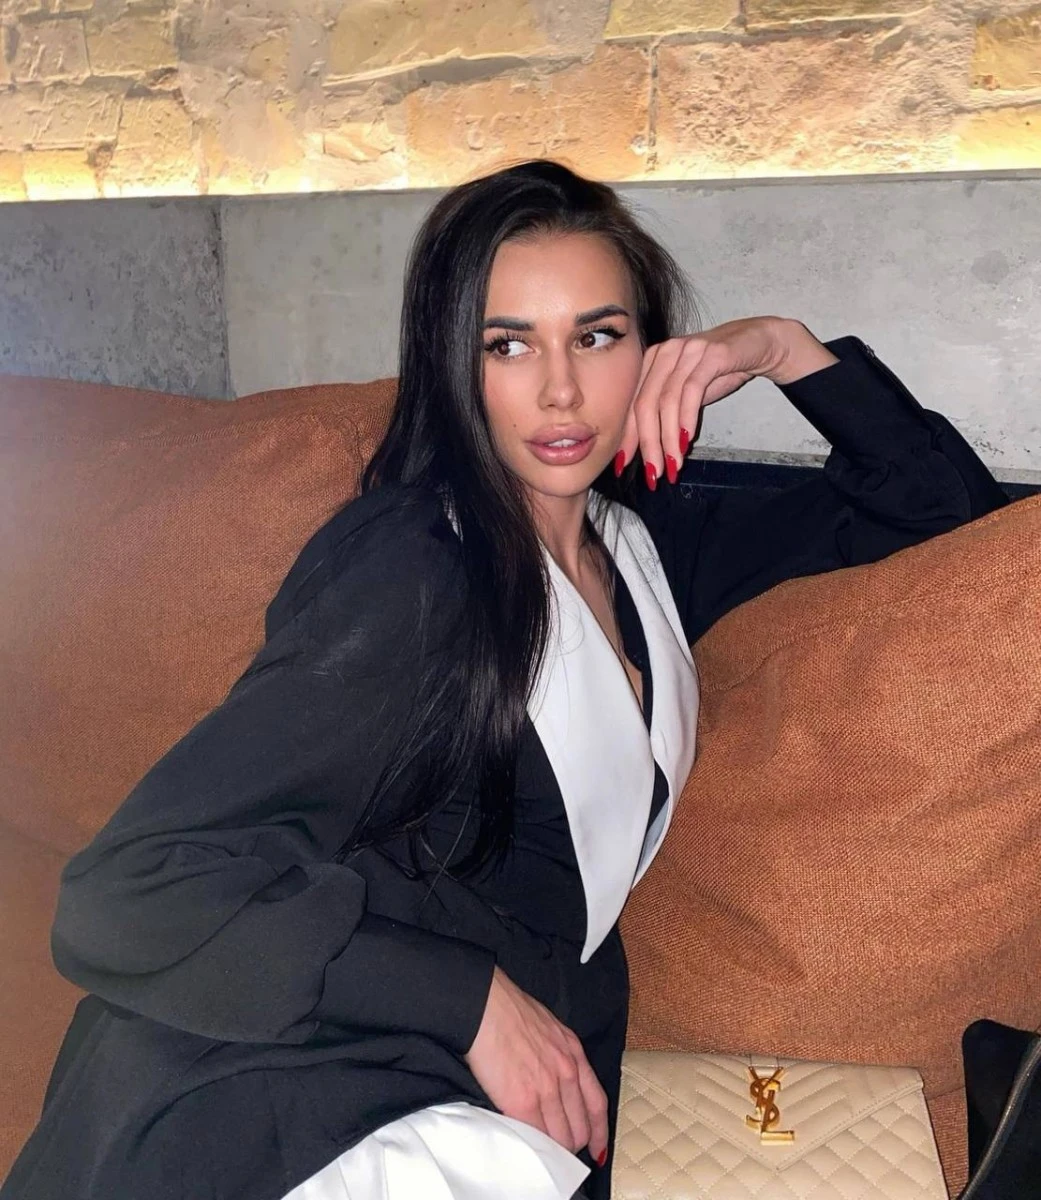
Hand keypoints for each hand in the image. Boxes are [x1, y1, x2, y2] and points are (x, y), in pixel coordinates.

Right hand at [465, 966, 608, 1163]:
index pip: (596, 1103)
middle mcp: (566, 1073)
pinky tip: (530, 1151)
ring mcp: (546, 1090)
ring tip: (543, 1155)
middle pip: (580, 1127)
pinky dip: (535, 1149)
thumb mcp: (548, 1028)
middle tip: (561, 1153)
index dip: (599, 1132)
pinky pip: (537, 1137)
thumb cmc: (509, 1010)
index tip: (598, 1149)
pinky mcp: (522, 1103)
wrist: (485, 1006)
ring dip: (554, 1150)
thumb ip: (557, 1054)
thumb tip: (554, 1078)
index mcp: (573, 1053)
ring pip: (561, 1138)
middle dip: (573, 1144)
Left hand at [616, 316, 838, 488]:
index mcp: (652, 362)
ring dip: (669, 439)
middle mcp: (665, 353)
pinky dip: (687, 419)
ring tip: (673, 465)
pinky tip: (687, 441)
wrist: (759, 343)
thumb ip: (668, 413)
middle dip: (647, 444)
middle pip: (645, 404)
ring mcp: (687, 351)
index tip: (624, 465)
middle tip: (653, 473)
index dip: (627, 437)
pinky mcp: (711, 354)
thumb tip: (650, 449)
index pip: (633, 404)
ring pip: (667, 401)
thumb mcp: (688, 393)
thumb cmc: (720, 371)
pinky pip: (692, 390)